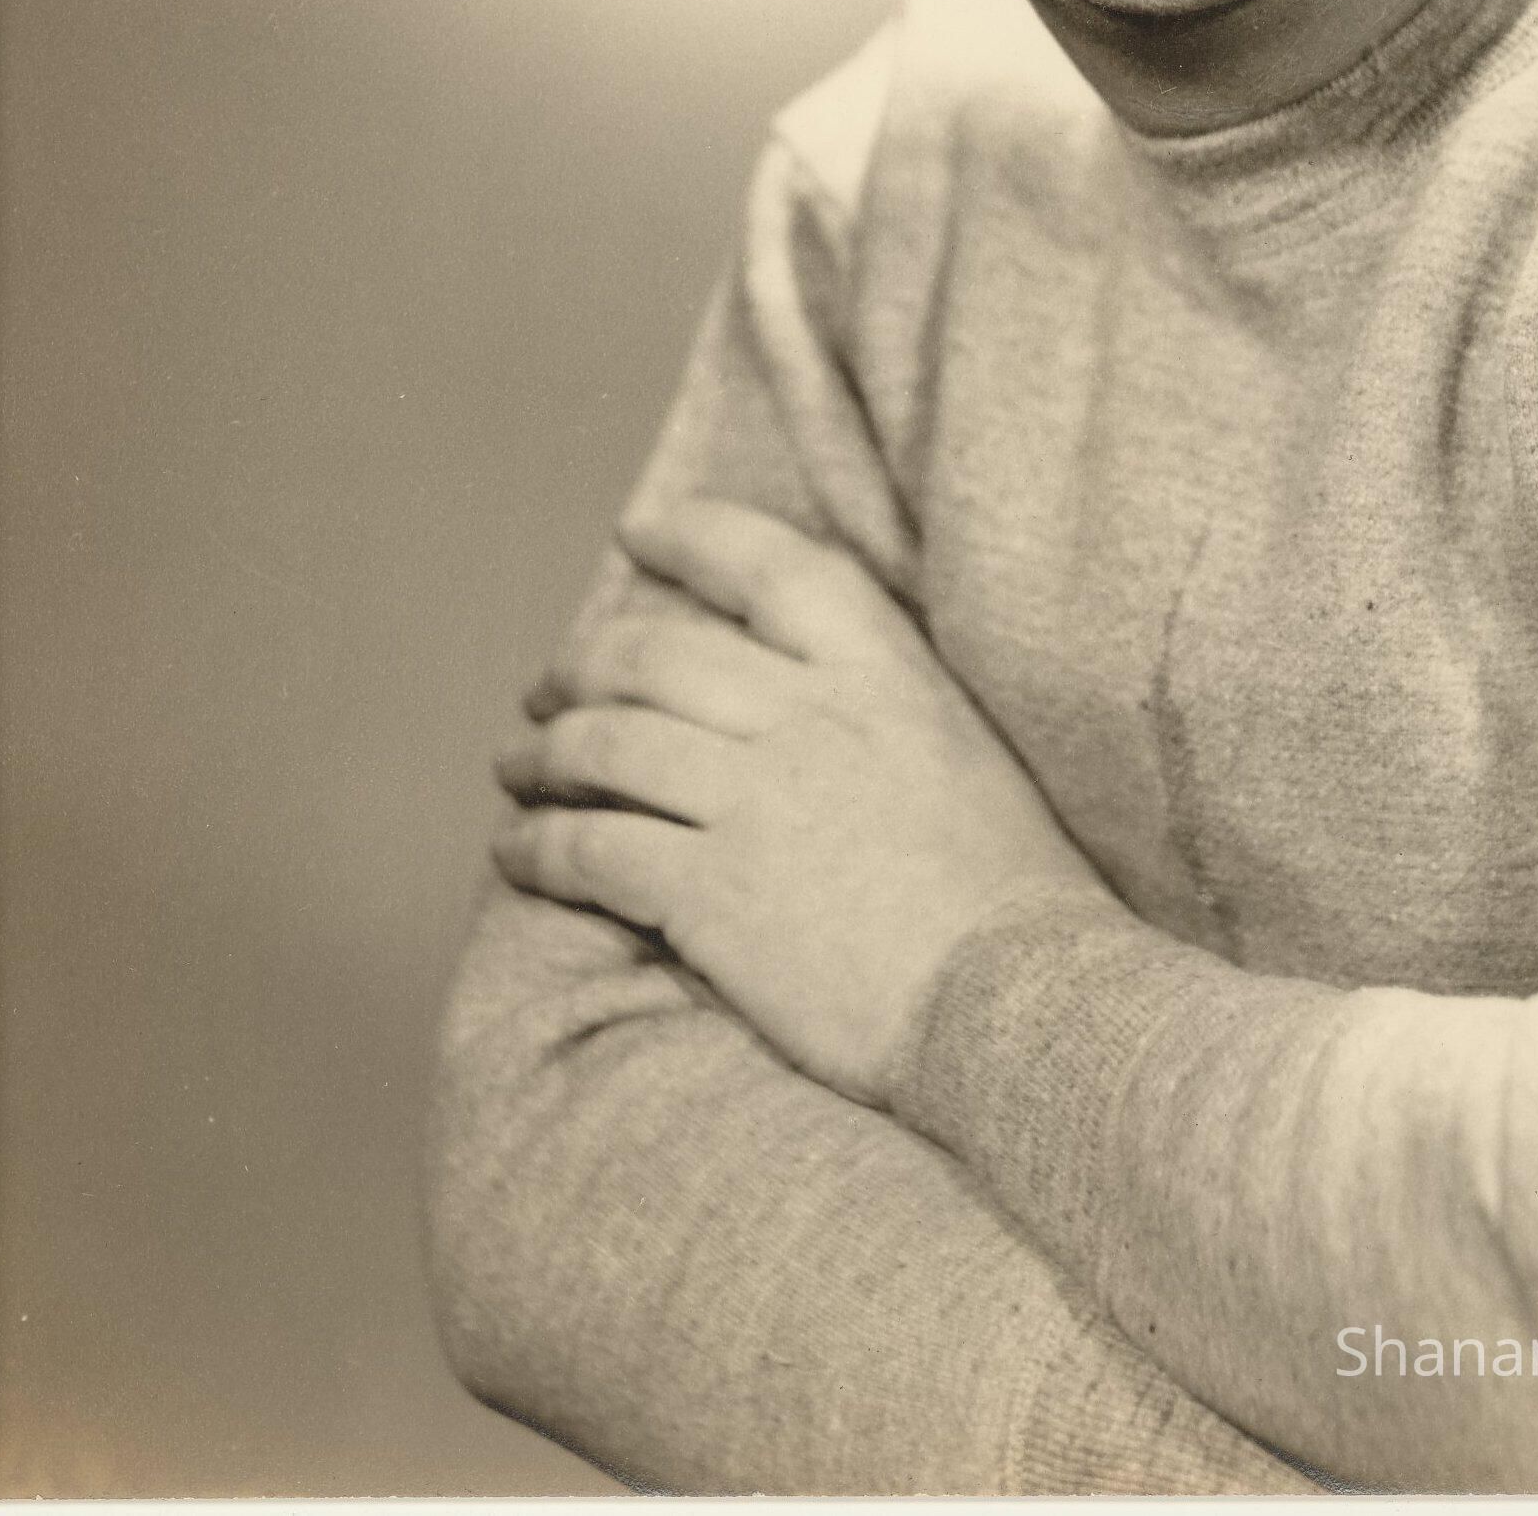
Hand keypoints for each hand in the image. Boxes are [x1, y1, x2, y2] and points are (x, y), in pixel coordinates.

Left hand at [491, 498, 1121, 1103]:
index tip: (638, 533)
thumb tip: (811, 697)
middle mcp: (811, 716)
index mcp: (885, 673)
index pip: (774, 564)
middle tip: (548, 687)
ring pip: (607, 744)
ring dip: (544, 754)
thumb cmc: (1013, 899)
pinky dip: (538, 846)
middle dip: (584, 664)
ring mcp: (756, 800)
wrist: (1020, 1004)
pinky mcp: (713, 892)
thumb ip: (884, 708)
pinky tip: (517, 853)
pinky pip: (591, 848)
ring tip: (516, 768)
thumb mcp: (965, 754)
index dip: (694, 537)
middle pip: (658, 654)